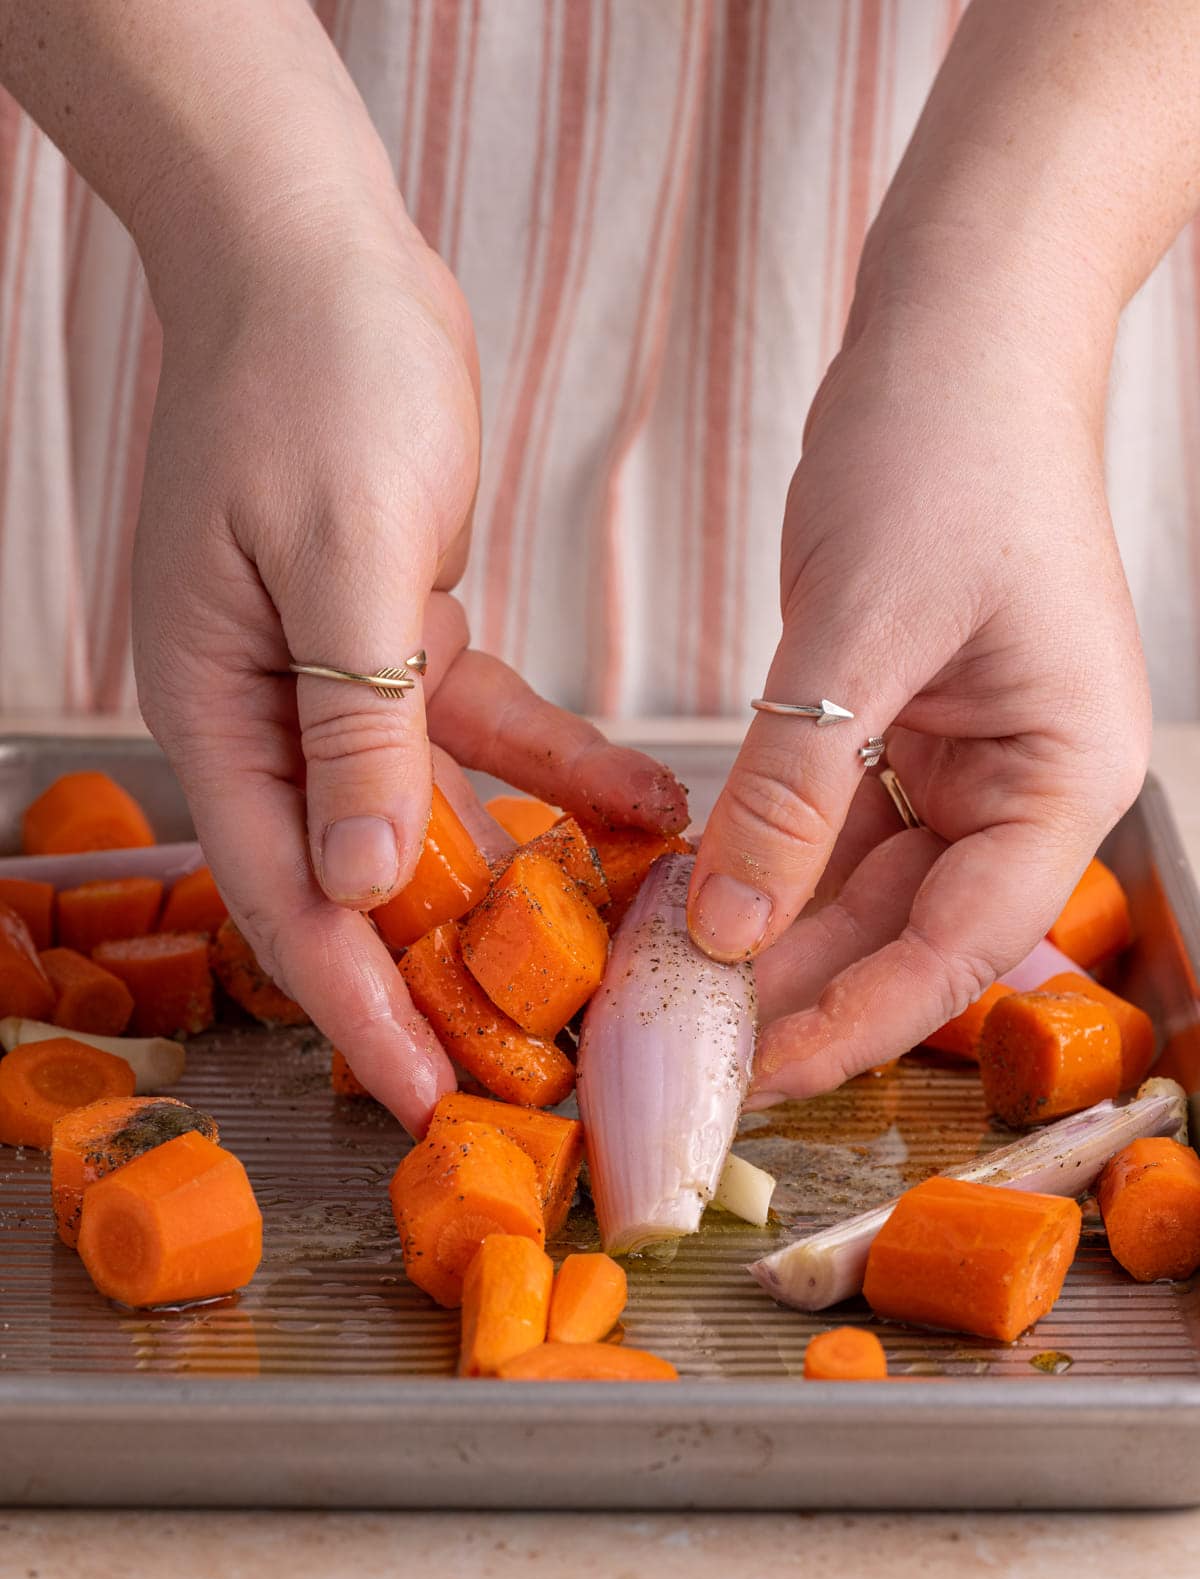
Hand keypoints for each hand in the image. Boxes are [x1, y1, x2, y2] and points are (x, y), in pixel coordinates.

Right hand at [135, 210, 685, 1130]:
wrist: (318, 254)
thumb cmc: (311, 378)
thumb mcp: (343, 553)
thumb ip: (353, 723)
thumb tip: (362, 882)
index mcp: (219, 710)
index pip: (287, 898)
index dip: (357, 1010)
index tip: (426, 1098)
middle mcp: (268, 717)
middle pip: (354, 886)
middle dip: (436, 984)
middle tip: (529, 1073)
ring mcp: (335, 686)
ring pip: (427, 826)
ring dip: (513, 895)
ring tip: (602, 975)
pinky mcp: (403, 645)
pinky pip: (484, 736)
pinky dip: (555, 774)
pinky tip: (644, 816)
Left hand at [687, 300, 1149, 1101]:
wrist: (954, 328)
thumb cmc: (945, 448)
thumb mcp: (859, 627)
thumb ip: (796, 790)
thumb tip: (731, 935)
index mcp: (1062, 777)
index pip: (960, 944)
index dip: (857, 1019)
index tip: (758, 1072)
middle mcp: (1022, 785)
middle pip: (905, 930)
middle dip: (798, 988)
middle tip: (685, 1046)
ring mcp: (961, 760)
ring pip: (858, 886)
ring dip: (769, 934)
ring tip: (668, 989)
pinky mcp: (898, 726)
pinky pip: (827, 825)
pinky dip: (761, 861)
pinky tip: (691, 903)